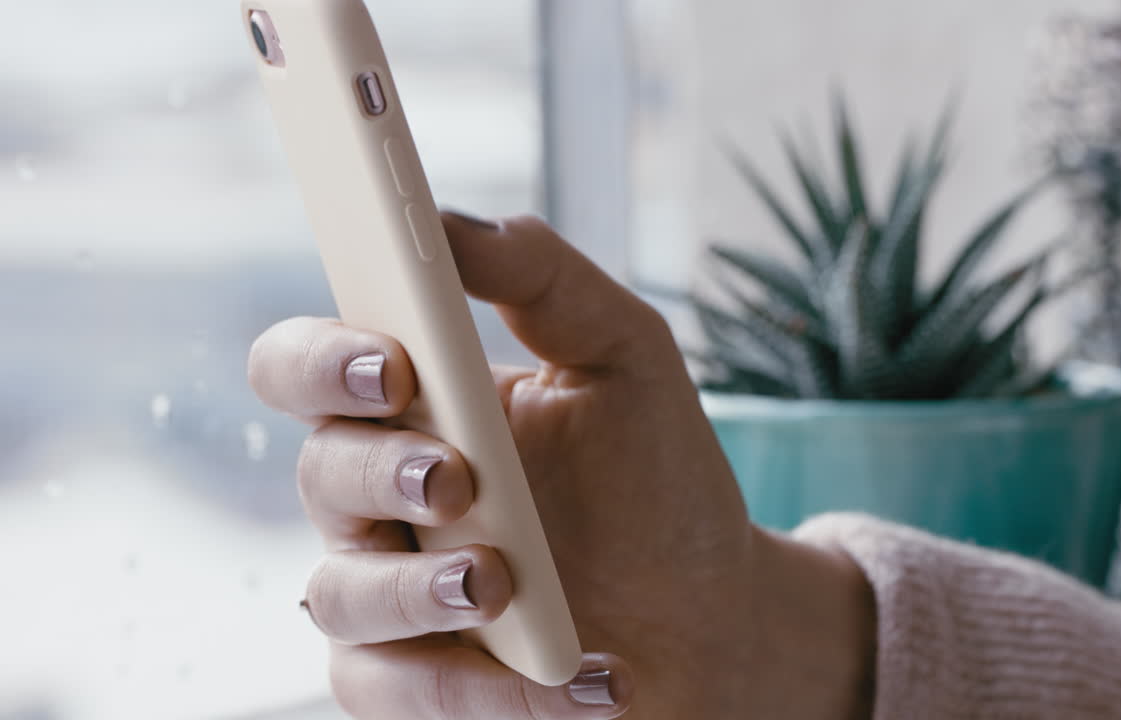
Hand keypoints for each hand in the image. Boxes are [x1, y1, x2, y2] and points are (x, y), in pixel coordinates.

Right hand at [247, 214, 875, 718]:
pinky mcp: (419, 680)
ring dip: (412, 589)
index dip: (322, 360)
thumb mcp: (627, 357)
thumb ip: (546, 279)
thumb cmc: (657, 478)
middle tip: (455, 477)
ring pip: (335, 595)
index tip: (393, 363)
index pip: (310, 367)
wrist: (709, 609)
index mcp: (418, 406)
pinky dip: (475, 691)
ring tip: (501, 580)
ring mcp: (395, 590)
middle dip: (376, 474)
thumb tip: (457, 221)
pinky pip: (393, 691)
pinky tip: (573, 676)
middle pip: (315, 474)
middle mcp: (386, 496)